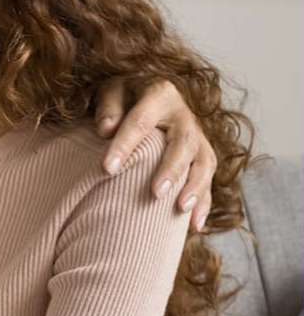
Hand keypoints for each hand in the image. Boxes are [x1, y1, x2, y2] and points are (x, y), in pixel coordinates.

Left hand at [94, 78, 215, 231]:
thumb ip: (109, 107)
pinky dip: (204, 201)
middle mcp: (184, 115)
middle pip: (183, 144)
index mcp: (160, 94)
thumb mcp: (112, 90)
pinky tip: (194, 225)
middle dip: (171, 169)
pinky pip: (209, 179)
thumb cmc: (123, 95)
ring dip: (195, 187)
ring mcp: (198, 136)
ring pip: (205, 162)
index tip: (107, 169)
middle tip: (155, 193)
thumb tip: (106, 129)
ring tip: (181, 209)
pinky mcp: (203, 154)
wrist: (147, 91)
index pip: (140, 122)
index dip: (125, 145)